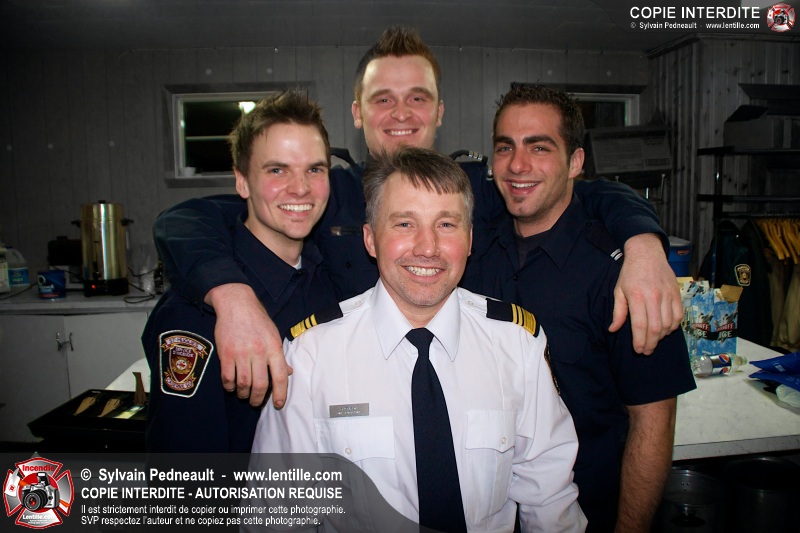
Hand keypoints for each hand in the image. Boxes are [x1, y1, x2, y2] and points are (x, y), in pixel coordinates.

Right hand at [206, 283, 290, 407]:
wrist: (236, 303)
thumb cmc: (257, 319)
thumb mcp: (273, 334)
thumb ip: (279, 355)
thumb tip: (287, 373)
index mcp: (273, 348)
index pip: (280, 376)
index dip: (281, 393)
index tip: (279, 404)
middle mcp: (258, 352)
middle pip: (261, 385)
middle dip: (258, 399)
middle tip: (256, 402)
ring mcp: (241, 353)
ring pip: (243, 384)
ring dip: (244, 394)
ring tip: (244, 395)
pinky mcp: (226, 353)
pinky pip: (227, 377)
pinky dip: (229, 386)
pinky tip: (232, 386)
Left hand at [609, 234, 681, 353]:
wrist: (647, 253)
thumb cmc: (630, 273)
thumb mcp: (619, 290)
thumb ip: (618, 312)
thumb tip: (613, 329)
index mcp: (637, 296)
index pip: (641, 325)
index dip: (640, 341)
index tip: (638, 350)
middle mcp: (654, 297)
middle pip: (655, 328)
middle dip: (651, 343)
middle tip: (646, 351)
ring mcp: (667, 295)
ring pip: (668, 324)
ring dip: (661, 337)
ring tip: (653, 341)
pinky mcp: (676, 293)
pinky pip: (678, 316)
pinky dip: (673, 327)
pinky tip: (665, 330)